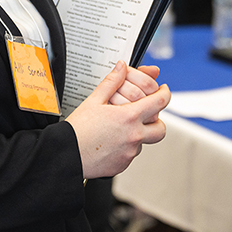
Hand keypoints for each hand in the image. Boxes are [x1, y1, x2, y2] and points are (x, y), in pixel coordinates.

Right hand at [69, 59, 169, 178]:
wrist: (66, 155)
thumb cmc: (77, 130)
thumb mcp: (93, 101)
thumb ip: (111, 82)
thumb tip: (121, 68)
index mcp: (129, 117)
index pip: (160, 102)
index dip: (165, 93)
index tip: (163, 90)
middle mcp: (134, 136)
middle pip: (161, 128)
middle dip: (158, 120)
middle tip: (148, 114)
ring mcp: (131, 152)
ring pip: (144, 141)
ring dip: (139, 134)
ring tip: (120, 128)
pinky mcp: (124, 164)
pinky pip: (131, 153)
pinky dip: (125, 146)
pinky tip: (110, 141)